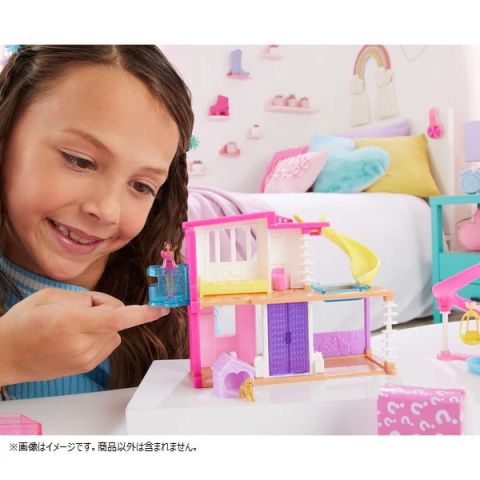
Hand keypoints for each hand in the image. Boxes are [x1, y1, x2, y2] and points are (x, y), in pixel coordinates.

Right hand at [0, 288, 168, 384]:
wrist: (5, 356)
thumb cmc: (22, 323)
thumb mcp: (50, 296)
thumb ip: (86, 298)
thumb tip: (111, 306)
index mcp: (70, 323)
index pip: (116, 318)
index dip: (142, 314)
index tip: (161, 309)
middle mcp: (81, 344)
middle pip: (116, 320)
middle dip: (106, 308)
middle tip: (79, 309)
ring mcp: (85, 359)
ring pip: (114, 332)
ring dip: (103, 324)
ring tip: (72, 325)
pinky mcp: (86, 366)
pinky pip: (107, 343)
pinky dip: (99, 335)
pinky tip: (75, 337)